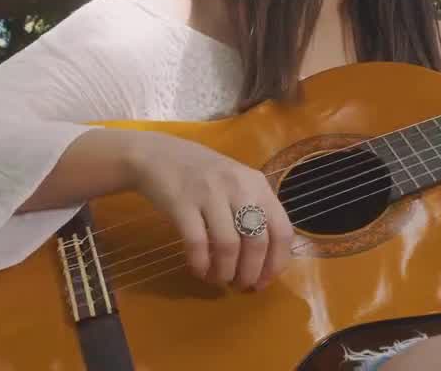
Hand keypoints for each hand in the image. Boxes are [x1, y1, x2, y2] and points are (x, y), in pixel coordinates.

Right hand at [125, 131, 293, 291]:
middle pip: (257, 242)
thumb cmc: (201, 173)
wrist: (157, 155)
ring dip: (226, 272)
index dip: (276, 262)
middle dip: (250, 273)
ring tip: (219, 279)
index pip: (282, 230)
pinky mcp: (182, 203)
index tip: (264, 282)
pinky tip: (199, 270)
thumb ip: (254, 210)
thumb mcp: (237, 182)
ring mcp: (210, 193)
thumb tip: (265, 262)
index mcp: (258, 184)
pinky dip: (201, 263)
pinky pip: (197, 243)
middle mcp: (238, 186)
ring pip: (229, 245)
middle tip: (240, 286)